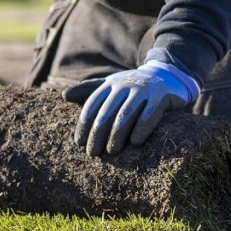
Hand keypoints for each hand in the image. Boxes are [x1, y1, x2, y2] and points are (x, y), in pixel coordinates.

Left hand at [62, 60, 199, 155]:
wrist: (167, 77)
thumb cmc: (132, 87)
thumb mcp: (110, 86)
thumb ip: (88, 91)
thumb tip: (63, 96)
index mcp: (110, 85)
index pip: (92, 105)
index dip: (84, 124)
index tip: (78, 143)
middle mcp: (125, 85)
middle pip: (107, 112)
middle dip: (97, 134)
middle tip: (92, 153)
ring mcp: (144, 90)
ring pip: (126, 114)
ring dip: (116, 134)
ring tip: (111, 152)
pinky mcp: (162, 97)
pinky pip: (150, 114)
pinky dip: (142, 128)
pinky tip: (135, 142)